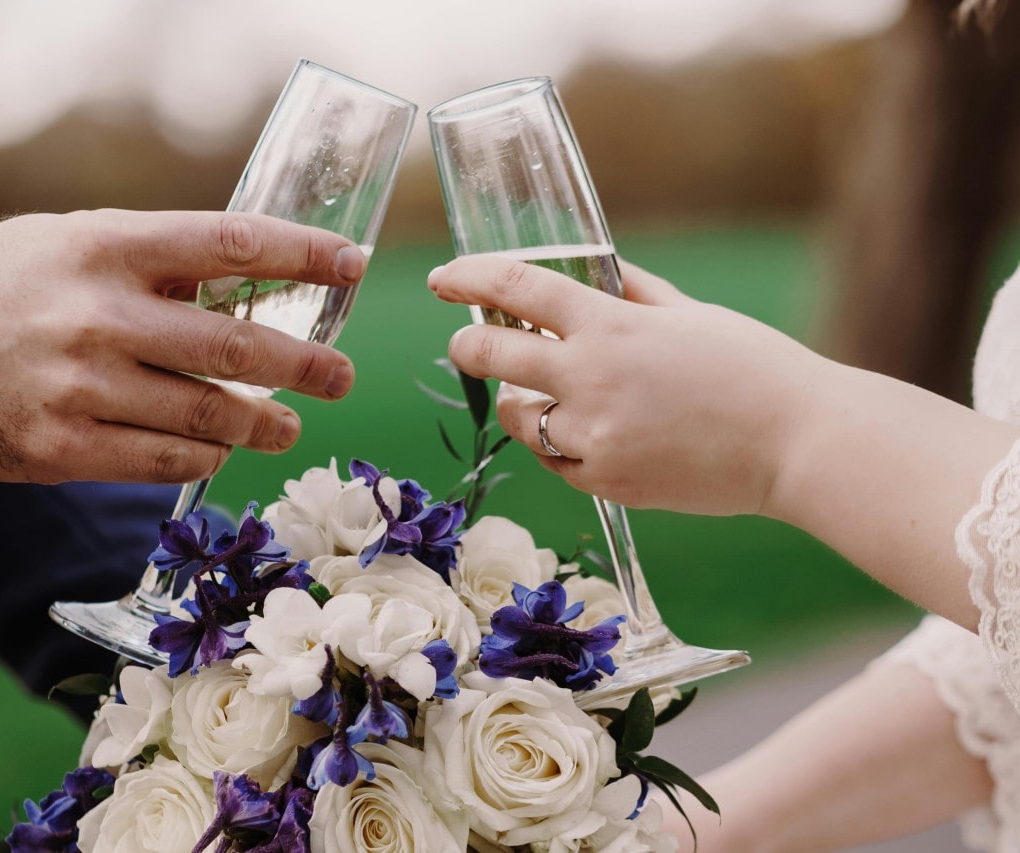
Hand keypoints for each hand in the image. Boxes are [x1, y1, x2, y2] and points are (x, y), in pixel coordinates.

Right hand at [0, 209, 365, 483]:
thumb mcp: (67, 241)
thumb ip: (151, 260)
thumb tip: (250, 282)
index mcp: (105, 245)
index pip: (230, 243)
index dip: (304, 255)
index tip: (352, 266)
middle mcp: (97, 314)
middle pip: (235, 343)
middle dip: (306, 364)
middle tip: (342, 375)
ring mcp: (78, 388)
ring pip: (207, 415)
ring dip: (262, 424)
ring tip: (286, 425)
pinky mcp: (58, 450)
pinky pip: (162, 463)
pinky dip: (203, 458)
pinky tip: (218, 450)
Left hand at [428, 256, 824, 515]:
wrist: (798, 443)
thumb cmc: (754, 368)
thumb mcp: (689, 313)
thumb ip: (631, 293)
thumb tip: (595, 272)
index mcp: (611, 326)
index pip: (516, 288)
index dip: (469, 277)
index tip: (443, 277)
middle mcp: (589, 379)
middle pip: (490, 355)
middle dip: (468, 346)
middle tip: (467, 344)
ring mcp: (592, 436)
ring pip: (515, 416)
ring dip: (521, 401)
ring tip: (553, 396)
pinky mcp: (603, 481)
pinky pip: (554, 459)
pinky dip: (560, 444)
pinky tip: (594, 434)